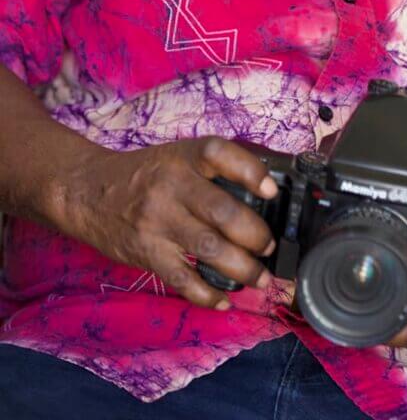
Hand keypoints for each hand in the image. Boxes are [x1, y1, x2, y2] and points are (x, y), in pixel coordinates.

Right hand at [52, 136, 277, 309]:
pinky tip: (224, 300)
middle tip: (269, 246)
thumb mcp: (177, 156)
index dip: (250, 171)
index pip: (220, 154)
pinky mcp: (146, 252)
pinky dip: (207, 293)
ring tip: (259, 278)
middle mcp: (172, 186)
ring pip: (209, 248)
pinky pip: (182, 278)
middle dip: (255, 234)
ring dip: (242, 268)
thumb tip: (265, 192)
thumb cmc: (144, 174)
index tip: (271, 191)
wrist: (87, 192)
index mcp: (183, 157)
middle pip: (222, 212)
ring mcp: (158, 221)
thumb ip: (214, 169)